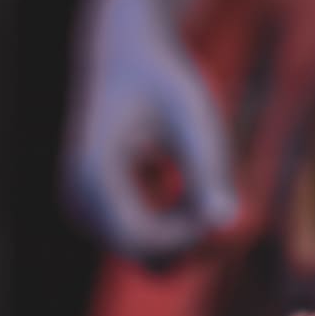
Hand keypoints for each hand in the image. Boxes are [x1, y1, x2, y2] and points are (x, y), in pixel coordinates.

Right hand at [62, 0, 236, 260]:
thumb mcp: (193, 119)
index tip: (232, 206)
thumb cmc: (163, 83)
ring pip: (151, 255)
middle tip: (235, 200)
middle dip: (196, 241)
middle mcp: (79, 202)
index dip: (192, 236)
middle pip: (148, 257)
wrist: (127, 58)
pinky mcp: (101, 216)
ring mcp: (86, 213)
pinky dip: (180, 224)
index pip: (143, 239)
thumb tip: (227, 223)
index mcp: (92, 175)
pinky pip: (149, 242)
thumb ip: (208, 170)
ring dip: (190, 233)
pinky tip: (193, 181)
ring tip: (213, 182)